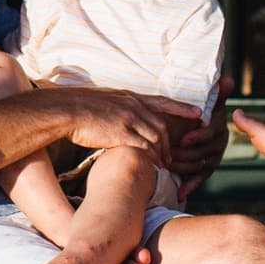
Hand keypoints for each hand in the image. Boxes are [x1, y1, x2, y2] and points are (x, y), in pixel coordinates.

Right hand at [64, 89, 201, 164]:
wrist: (66, 109)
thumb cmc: (79, 106)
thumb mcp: (105, 100)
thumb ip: (118, 106)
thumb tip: (119, 114)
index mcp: (130, 97)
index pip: (163, 101)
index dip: (182, 108)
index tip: (198, 113)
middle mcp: (133, 106)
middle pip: (161, 125)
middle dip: (170, 141)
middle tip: (173, 155)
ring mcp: (128, 119)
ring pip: (155, 138)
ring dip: (162, 153)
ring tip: (164, 165)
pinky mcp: (120, 134)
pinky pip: (142, 147)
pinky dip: (150, 157)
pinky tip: (152, 166)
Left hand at [173, 75, 235, 198]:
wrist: (195, 126)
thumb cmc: (198, 112)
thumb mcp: (208, 102)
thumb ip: (217, 94)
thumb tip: (229, 80)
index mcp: (219, 127)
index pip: (211, 134)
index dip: (198, 137)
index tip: (183, 139)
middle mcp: (219, 144)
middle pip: (204, 152)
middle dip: (185, 154)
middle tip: (168, 155)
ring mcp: (213, 158)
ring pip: (199, 166)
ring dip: (183, 167)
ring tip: (166, 167)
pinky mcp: (206, 170)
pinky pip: (199, 179)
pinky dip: (190, 187)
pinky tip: (180, 194)